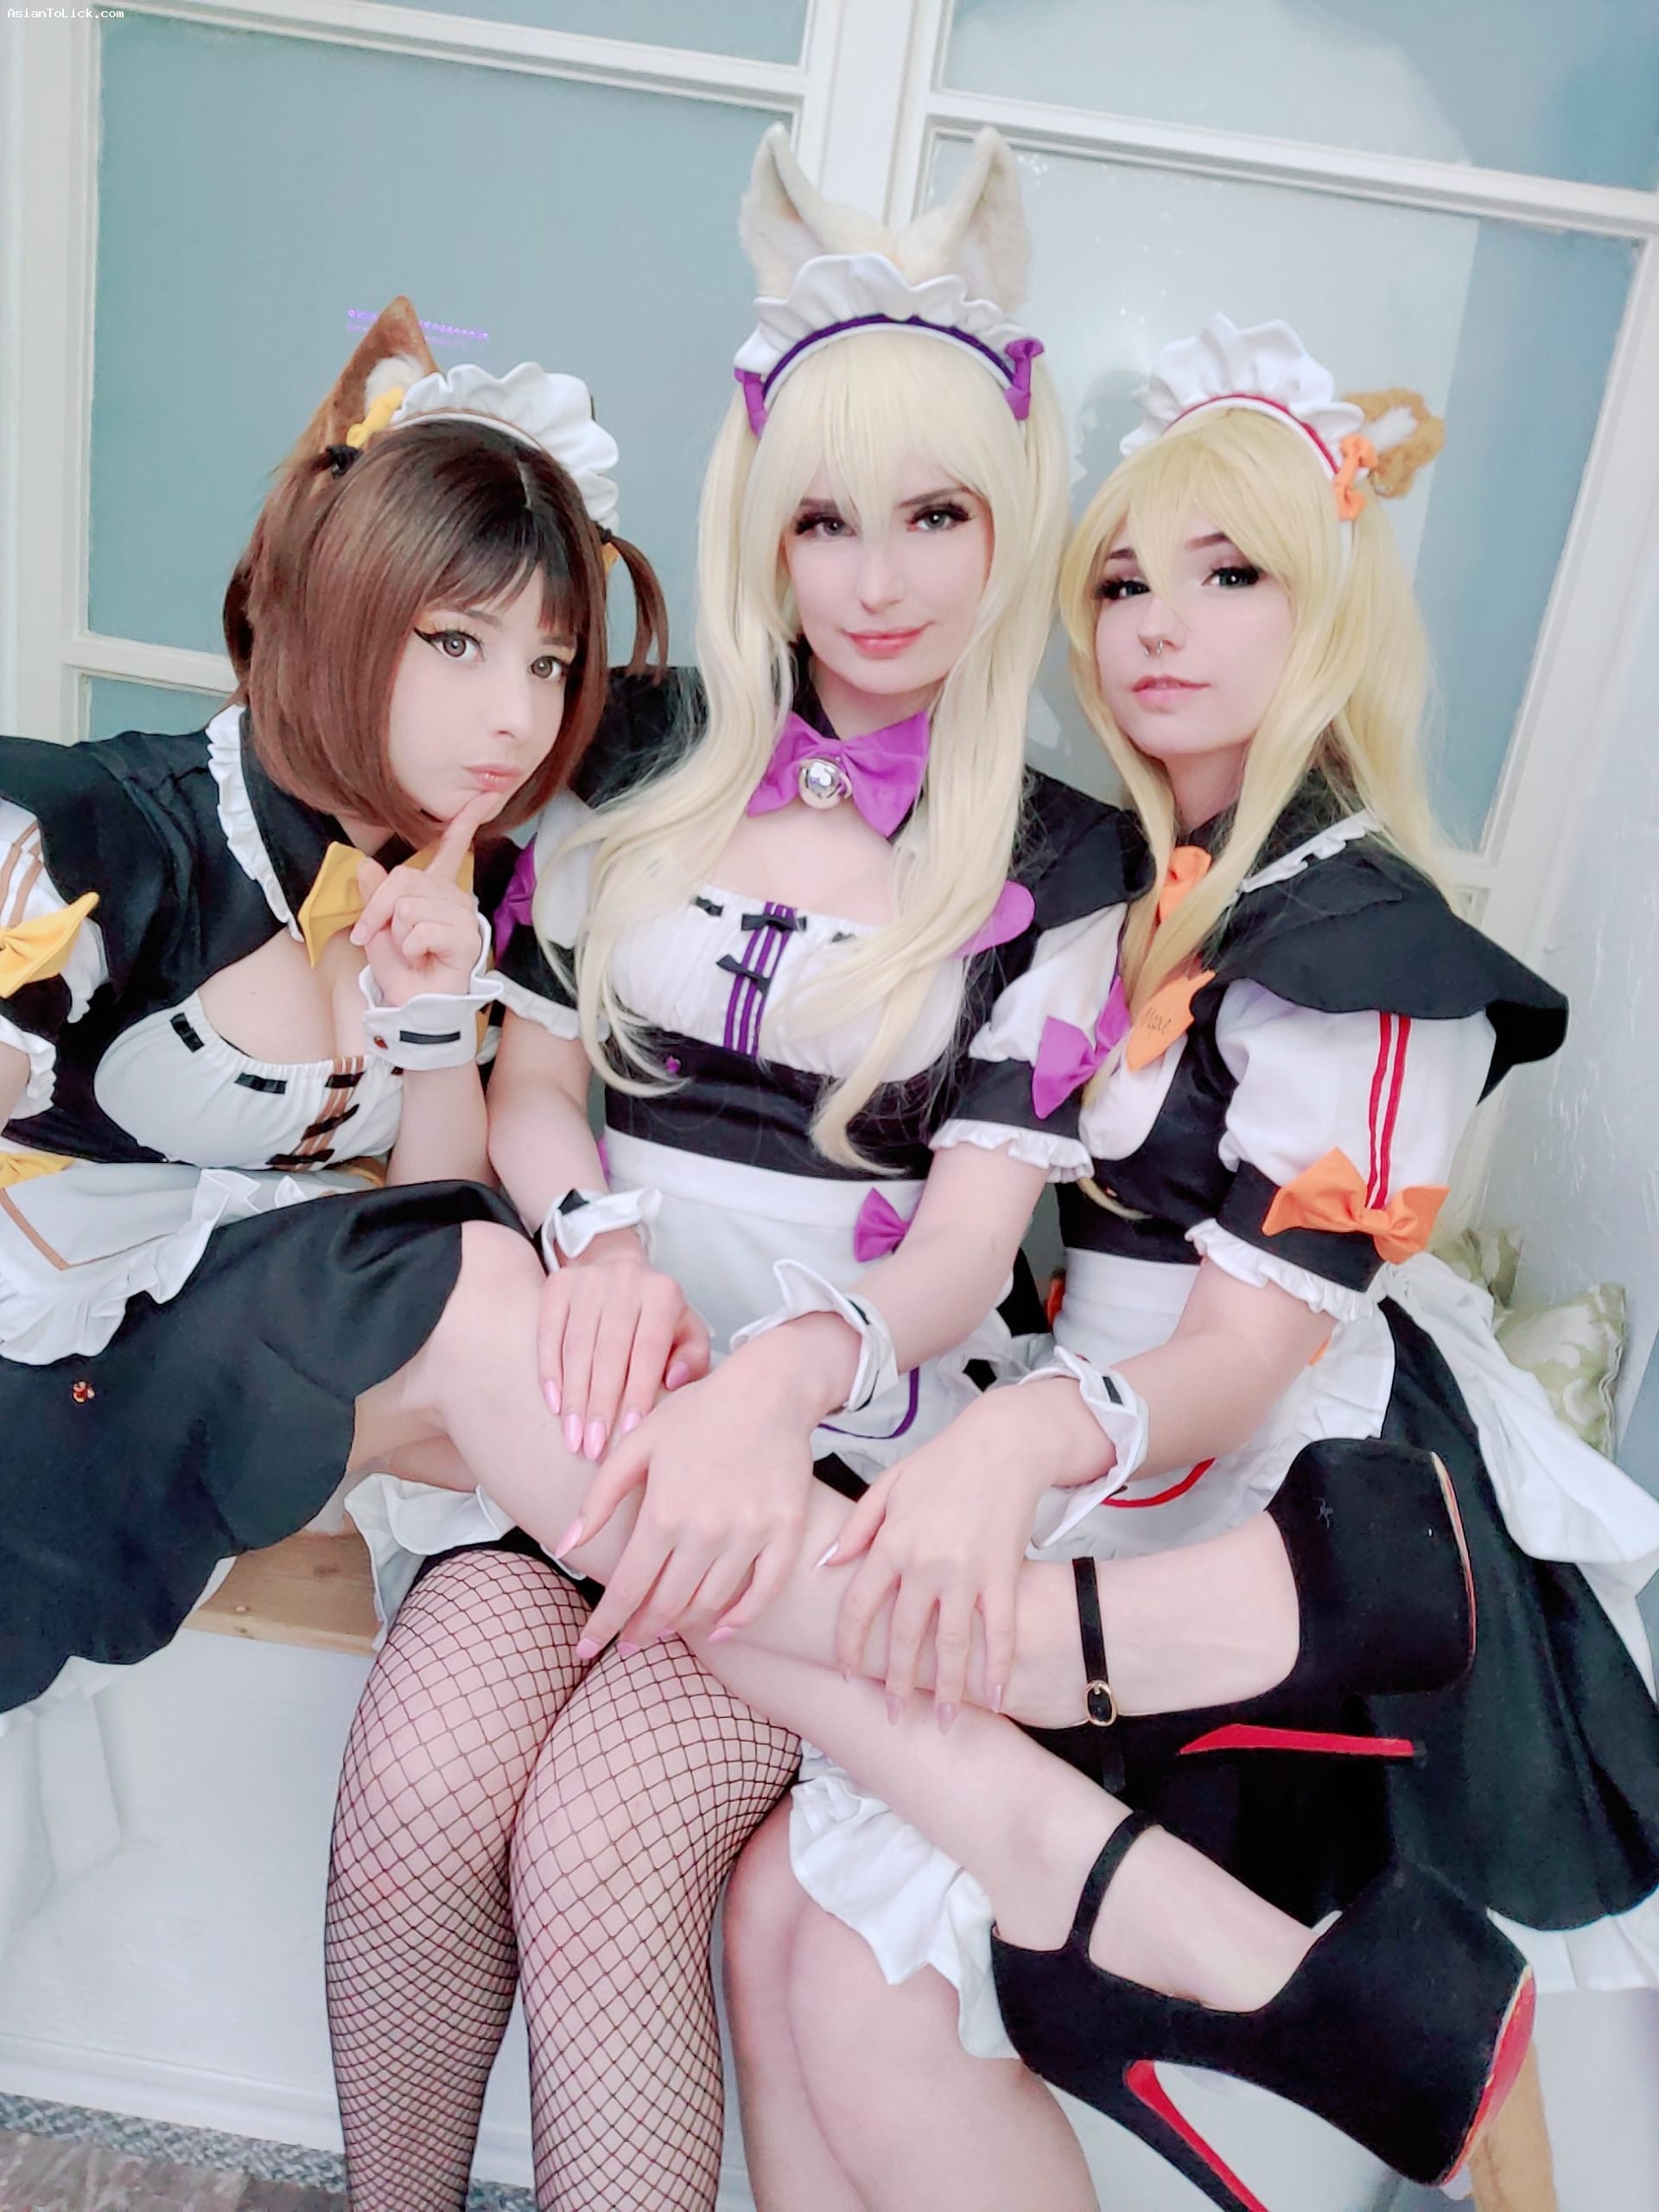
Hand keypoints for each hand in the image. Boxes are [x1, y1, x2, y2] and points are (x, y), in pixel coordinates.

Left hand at [351, 792, 494, 1006]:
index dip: (465, 821)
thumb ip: (375, 896)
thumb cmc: (401, 969)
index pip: (451, 848)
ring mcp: (462, 917)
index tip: (484, 796)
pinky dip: (411, 950)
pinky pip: (420, 929)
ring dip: (397, 936)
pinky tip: (424, 960)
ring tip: (411, 953)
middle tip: (380, 937)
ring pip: (408, 907)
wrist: (414, 1005)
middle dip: (379, 910)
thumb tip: (365, 865)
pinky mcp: (466, 938)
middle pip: (404, 879)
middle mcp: (453, 897)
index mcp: (435, 890)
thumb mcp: (376, 929)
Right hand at [539, 1228, 711, 1461]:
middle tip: (594, 1447)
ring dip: (573, 1397)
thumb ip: (692, 1358)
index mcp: (663, 1293)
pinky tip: (554, 1404)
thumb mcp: (688, 1332)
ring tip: (573, 1438)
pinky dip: (549, 1371)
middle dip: (600, 1405)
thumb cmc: (659, 1316)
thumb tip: (672, 1381)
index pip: (647, 1350)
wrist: (620, 1268)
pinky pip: (549, 1333)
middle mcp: (625, 1280)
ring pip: (576, 1346)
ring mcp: (588, 1280)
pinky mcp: (558, 1285)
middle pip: (608, 1351)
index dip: (637, 1393)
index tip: (629, 1432)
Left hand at [567, 1356, 820, 1655]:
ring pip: (712, 1604)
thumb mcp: (637, 1445)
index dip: (605, 1625)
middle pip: (668, 1605)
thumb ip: (599, 1499)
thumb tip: (564, 1547)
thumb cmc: (697, 1412)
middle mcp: (707, 1530)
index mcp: (664, 1511)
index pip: (628, 1588)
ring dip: (684, 1625)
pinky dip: (742, 1619)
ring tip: (666, 1628)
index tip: (588, 1648)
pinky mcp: (785, 1532)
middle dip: (641, 1630)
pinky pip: (764, 1592)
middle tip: (629, 1640)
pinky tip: (722, 1629)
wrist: (769, 1389)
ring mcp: (750, 1534)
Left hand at [827, 1392, 1065, 1725]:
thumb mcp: (888, 1485)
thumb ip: (856, 1527)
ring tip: (945, 1721)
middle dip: (897, 1683)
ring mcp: (965, 1573)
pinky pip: (999, 1630)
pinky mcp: (1002, 1574)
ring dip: (947, 1689)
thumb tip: (826, 1564)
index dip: (849, 1645)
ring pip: (952, 1645)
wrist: (1001, 1444)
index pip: (858, 1607)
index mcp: (890, 1544)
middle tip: (894, 1715)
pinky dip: (998, 1667)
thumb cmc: (942, 1462)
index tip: (846, 1672)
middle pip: (903, 1637)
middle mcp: (923, 1564)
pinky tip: (996, 1696)